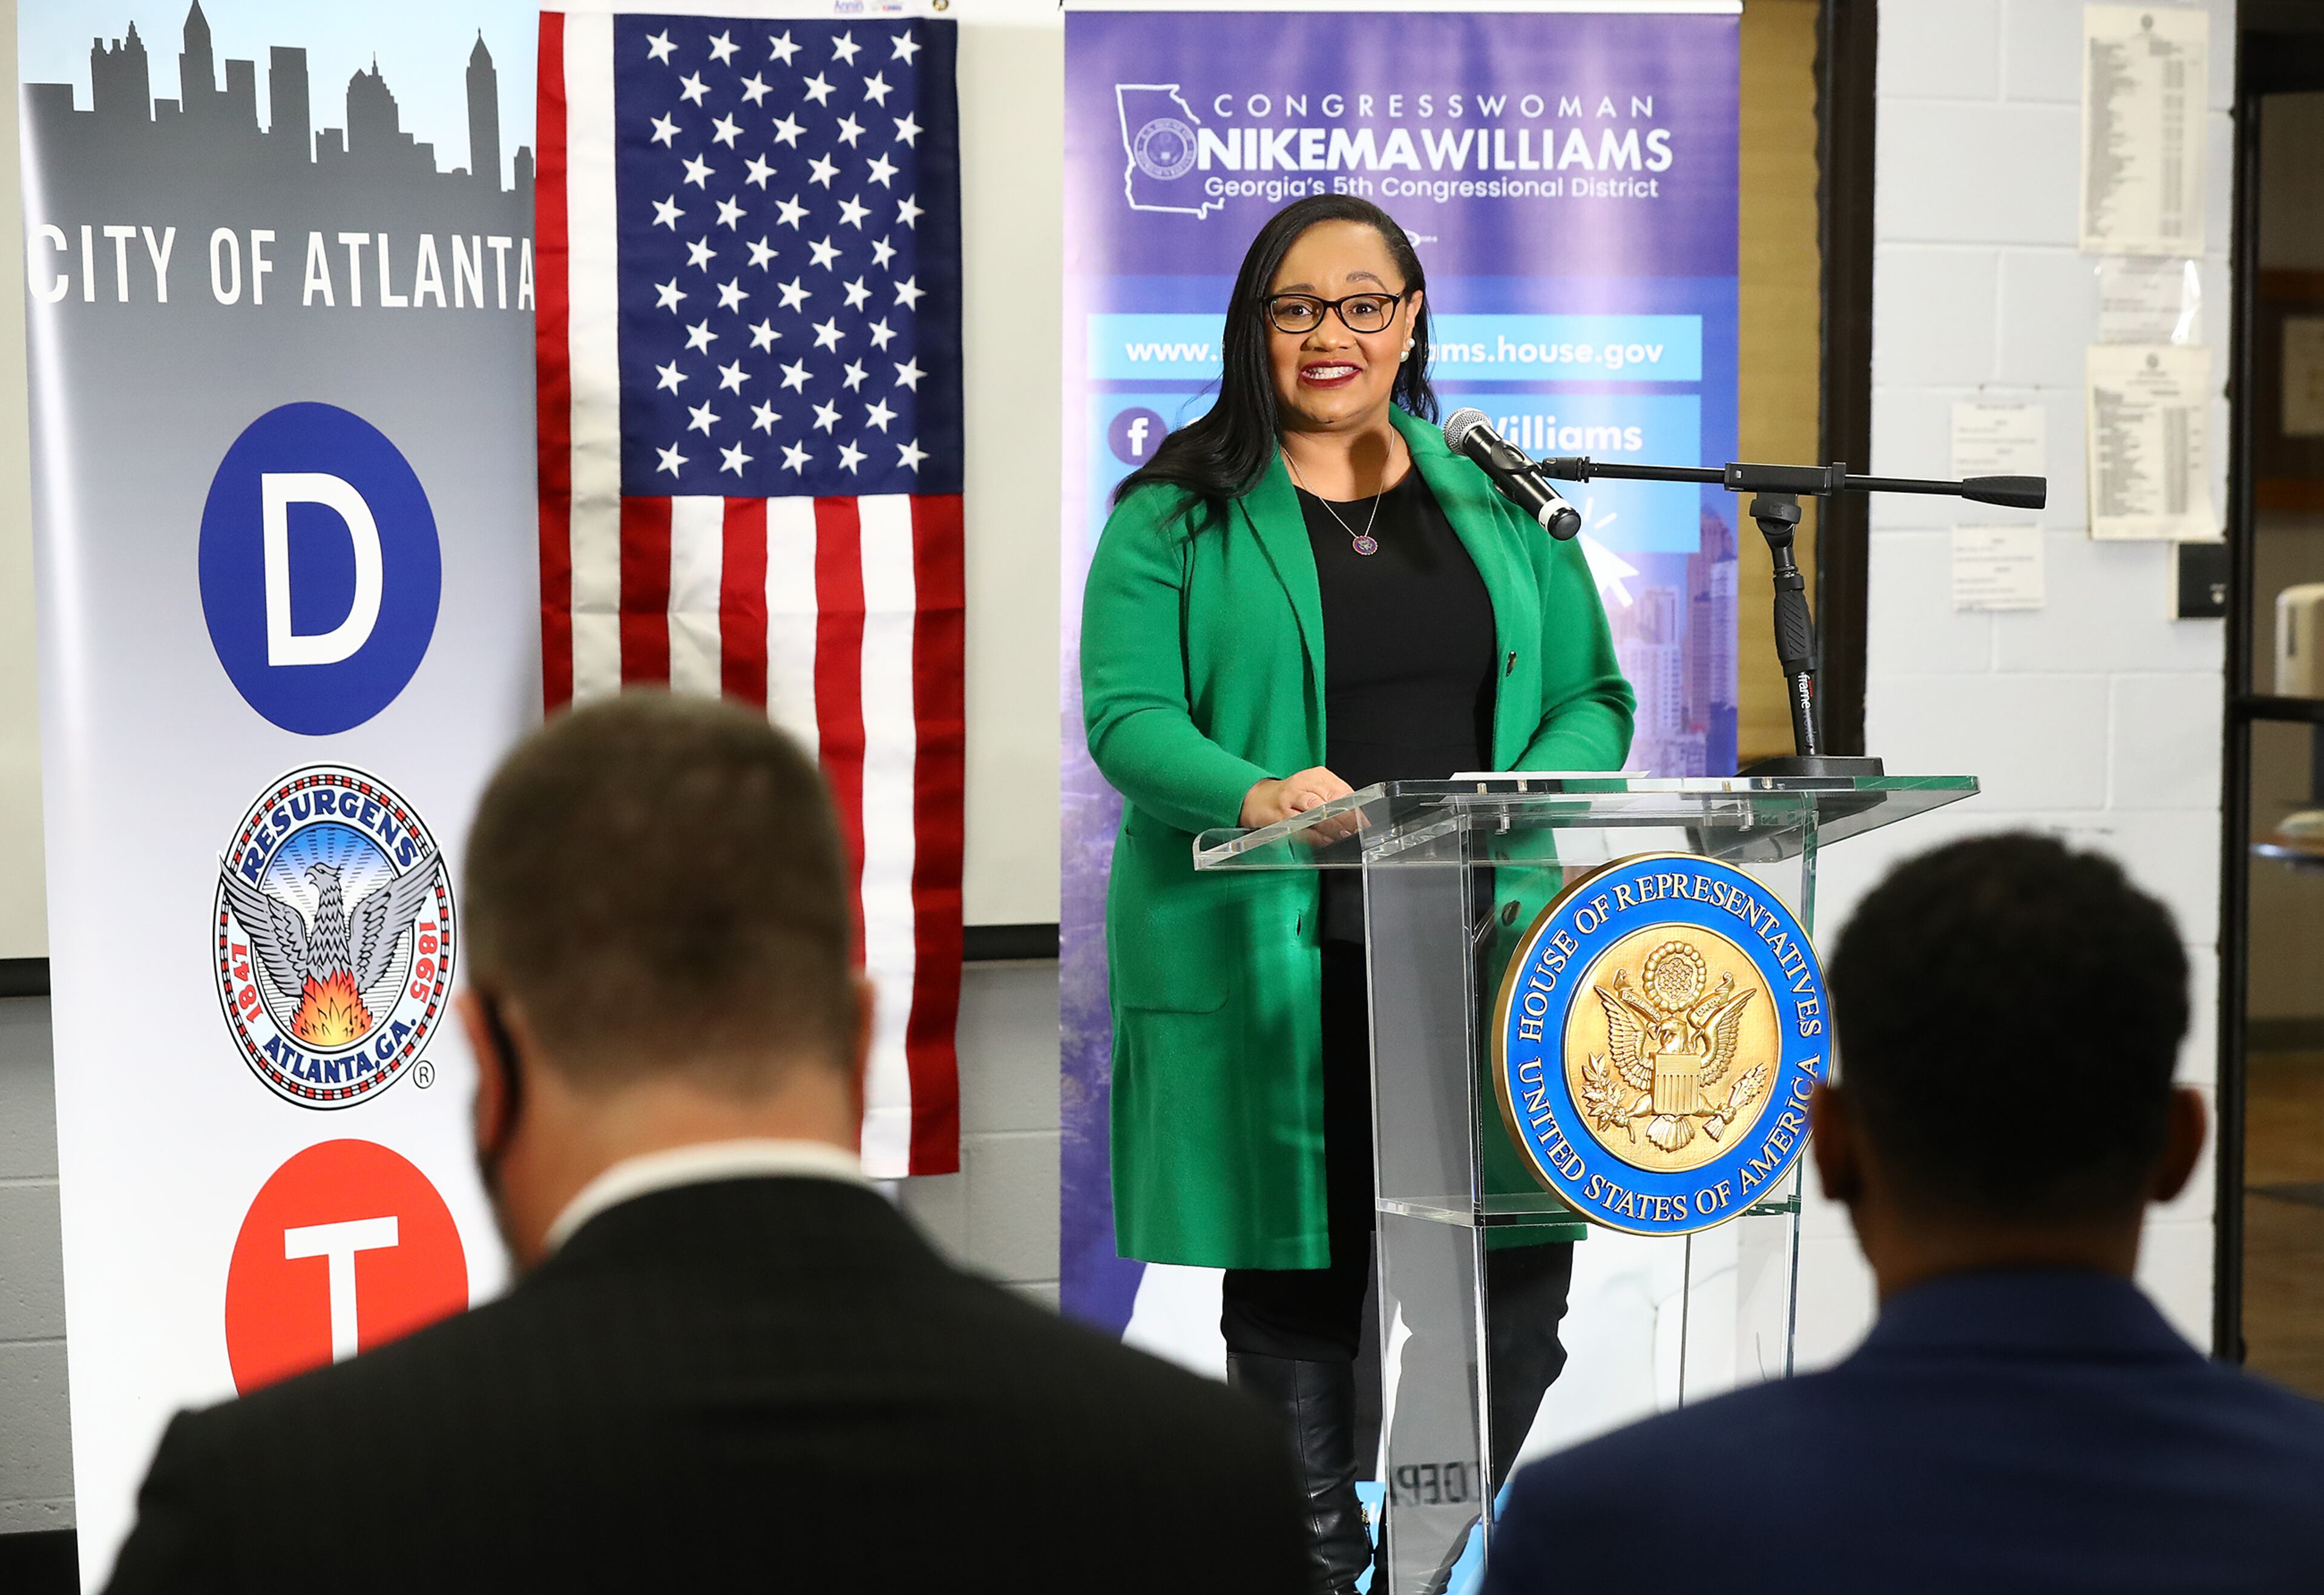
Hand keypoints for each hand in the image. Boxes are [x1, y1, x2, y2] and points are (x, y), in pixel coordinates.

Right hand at [1240, 766, 1359, 841]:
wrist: (1256, 798)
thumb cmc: (1290, 795)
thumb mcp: (1313, 788)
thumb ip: (1333, 798)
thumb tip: (1355, 815)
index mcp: (1315, 775)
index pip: (1340, 790)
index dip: (1354, 807)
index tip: (1363, 820)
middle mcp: (1302, 784)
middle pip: (1330, 800)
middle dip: (1346, 817)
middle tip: (1356, 829)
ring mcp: (1290, 799)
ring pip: (1316, 811)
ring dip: (1332, 825)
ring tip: (1343, 834)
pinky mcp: (1280, 816)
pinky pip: (1301, 827)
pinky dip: (1315, 835)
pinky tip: (1325, 840)